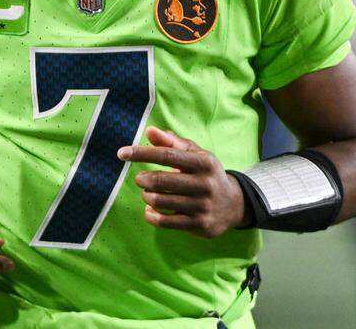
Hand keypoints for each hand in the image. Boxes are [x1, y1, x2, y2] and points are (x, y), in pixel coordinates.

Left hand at [118, 126, 249, 237]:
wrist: (234, 204)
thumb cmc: (206, 174)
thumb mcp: (195, 155)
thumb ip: (171, 142)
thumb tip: (149, 131)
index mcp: (203, 163)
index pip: (166, 155)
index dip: (141, 153)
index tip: (122, 153)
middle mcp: (205, 184)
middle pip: (161, 180)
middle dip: (143, 180)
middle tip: (140, 180)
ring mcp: (202, 206)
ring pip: (160, 201)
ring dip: (147, 197)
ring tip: (148, 193)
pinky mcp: (199, 224)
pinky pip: (164, 221)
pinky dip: (151, 215)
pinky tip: (150, 209)